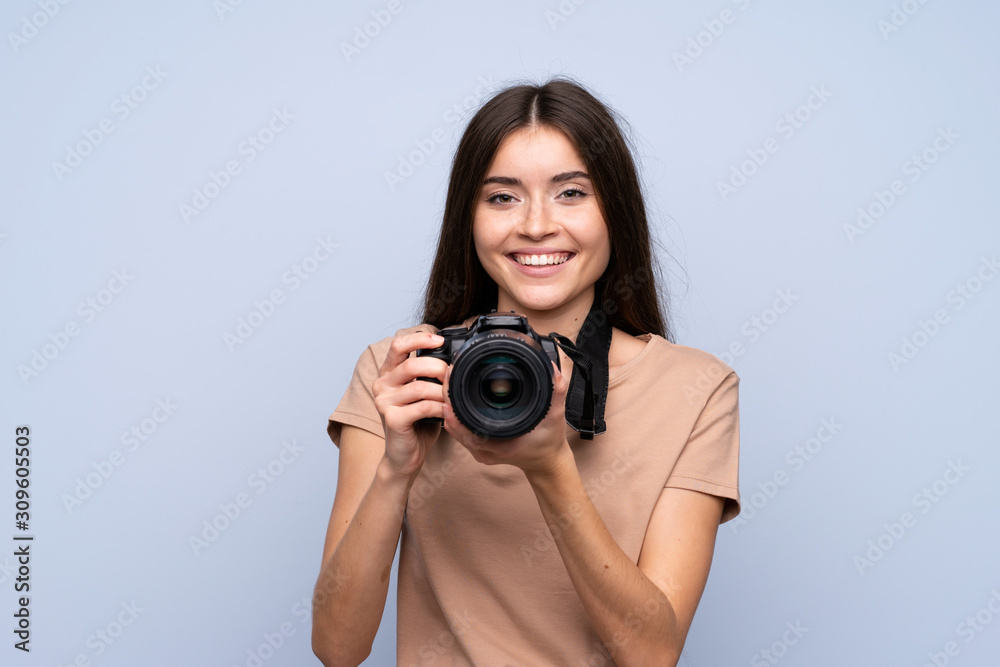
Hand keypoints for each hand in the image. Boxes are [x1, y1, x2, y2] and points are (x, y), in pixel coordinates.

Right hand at [372, 330, 448, 479]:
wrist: (405, 455)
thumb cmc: (417, 423)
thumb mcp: (423, 393)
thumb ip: (429, 376)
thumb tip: (452, 362)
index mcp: (388, 373)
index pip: (398, 345)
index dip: (419, 338)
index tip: (440, 340)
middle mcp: (381, 384)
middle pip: (412, 365)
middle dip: (438, 369)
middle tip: (452, 378)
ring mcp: (383, 402)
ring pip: (420, 387)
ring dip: (442, 393)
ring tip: (452, 400)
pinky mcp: (391, 419)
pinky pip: (422, 407)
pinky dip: (440, 409)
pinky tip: (447, 413)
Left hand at [441, 345, 574, 478]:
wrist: (547, 461)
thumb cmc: (548, 443)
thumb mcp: (555, 416)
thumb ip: (556, 392)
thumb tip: (552, 370)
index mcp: (498, 444)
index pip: (465, 426)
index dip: (453, 404)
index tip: (450, 381)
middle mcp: (485, 449)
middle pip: (454, 423)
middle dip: (448, 397)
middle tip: (448, 374)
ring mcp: (480, 449)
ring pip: (454, 426)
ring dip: (449, 404)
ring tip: (449, 381)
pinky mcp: (479, 446)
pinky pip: (460, 429)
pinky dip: (455, 413)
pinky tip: (455, 398)